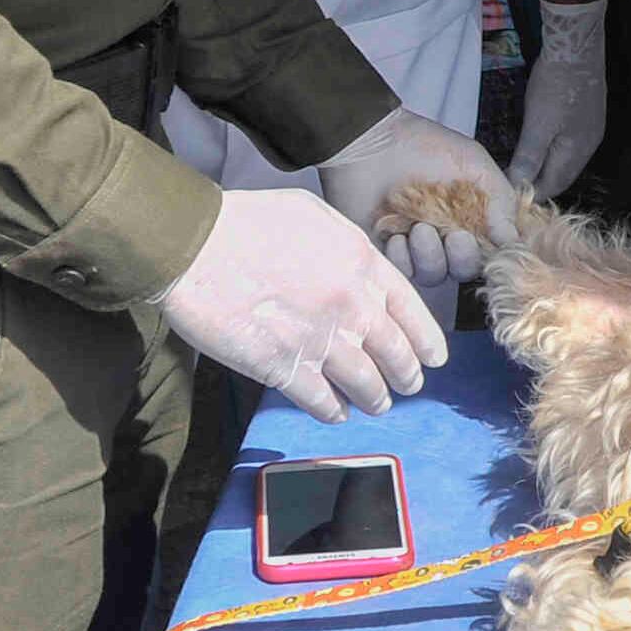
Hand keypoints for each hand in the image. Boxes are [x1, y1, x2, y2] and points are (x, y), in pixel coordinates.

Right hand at [159, 187, 449, 420]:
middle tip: (409, 386)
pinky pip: (322, 402)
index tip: (433, 358)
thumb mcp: (314, 215)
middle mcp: (352, 306)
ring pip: (366, 385)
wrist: (197, 246)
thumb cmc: (248, 222)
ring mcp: (321, 341)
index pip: (412, 312)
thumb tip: (361, 268)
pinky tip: (336, 414)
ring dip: (376, 399)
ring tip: (377, 405)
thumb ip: (348, 247)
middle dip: (407, 376)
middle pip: (396, 354)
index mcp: (363, 265)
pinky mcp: (285, 369)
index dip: (426, 340)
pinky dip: (334, 412)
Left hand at [315, 105, 519, 292]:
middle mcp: (446, 235)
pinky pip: (403, 272)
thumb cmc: (424, 147)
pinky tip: (396, 234)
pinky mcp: (387, 251)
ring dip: (430, 256)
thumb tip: (514, 241)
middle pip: (465, 270)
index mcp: (471, 217)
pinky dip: (403, 257)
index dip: (494, 255)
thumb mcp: (475, 165)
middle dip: (463, 258)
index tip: (493, 246)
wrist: (372, 144)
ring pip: (435, 275)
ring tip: (418, 228)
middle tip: (454, 236)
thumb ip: (500, 201)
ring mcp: (417, 245)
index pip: (491, 250)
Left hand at [504, 0, 610, 197]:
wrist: (575, 46)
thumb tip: (517, 185)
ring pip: (566, 160)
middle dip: (540, 183)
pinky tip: (541, 145)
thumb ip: (529, 158)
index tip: (508, 196)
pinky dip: (553, 152)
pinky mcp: (587, 115)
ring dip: (546, 168)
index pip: (554, 186)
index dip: (532, 194)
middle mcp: (588, 145)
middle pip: (562, 175)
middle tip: (513, 184)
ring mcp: (590, 129)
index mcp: (577, 152)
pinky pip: (570, 145)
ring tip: (523, 169)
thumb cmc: (555, 86)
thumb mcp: (537, 125)